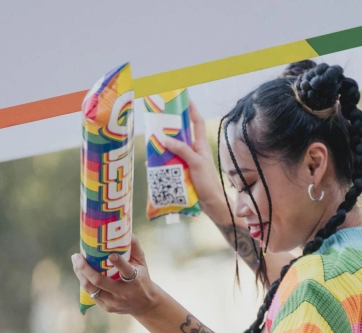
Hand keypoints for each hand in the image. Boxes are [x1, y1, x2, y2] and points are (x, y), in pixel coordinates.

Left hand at [72, 235, 162, 315]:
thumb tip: (127, 231)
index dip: (118, 263)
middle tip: (77, 256)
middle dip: (85, 268)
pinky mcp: (107, 307)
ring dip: (80, 274)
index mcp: (136, 280)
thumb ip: (135, 248)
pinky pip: (91, 294)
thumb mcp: (143, 264)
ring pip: (91, 289)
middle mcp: (124, 293)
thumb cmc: (142, 279)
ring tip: (75, 262)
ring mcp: (114, 301)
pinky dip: (84, 282)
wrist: (145, 305)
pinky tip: (80, 272)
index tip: (110, 254)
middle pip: (100, 281)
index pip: (126, 271)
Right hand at [162, 101, 228, 220]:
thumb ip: (182, 150)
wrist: (212, 206)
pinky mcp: (181, 173)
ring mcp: (187, 162)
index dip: (191, 110)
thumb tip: (165, 138)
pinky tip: (150, 163)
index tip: (184, 98)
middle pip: (180, 135)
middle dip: (169, 128)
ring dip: (162, 147)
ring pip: (172, 150)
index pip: (196, 123)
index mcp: (201, 146)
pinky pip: (168, 164)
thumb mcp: (196, 164)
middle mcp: (194, 152)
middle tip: (157, 120)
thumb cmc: (208, 183)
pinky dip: (160, 162)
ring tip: (150, 141)